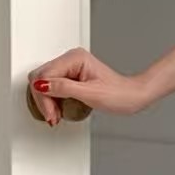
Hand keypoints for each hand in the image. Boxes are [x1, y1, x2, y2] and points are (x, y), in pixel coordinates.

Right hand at [27, 48, 148, 125]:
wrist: (133, 96)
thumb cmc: (119, 94)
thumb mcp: (91, 94)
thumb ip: (64, 88)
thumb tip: (41, 85)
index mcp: (74, 58)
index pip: (44, 75)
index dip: (44, 97)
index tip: (51, 113)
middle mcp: (71, 59)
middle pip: (40, 78)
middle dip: (43, 100)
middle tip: (53, 116)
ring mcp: (70, 67)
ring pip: (44, 83)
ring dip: (47, 102)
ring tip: (56, 115)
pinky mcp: (71, 76)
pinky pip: (52, 87)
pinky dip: (53, 100)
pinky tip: (59, 110)